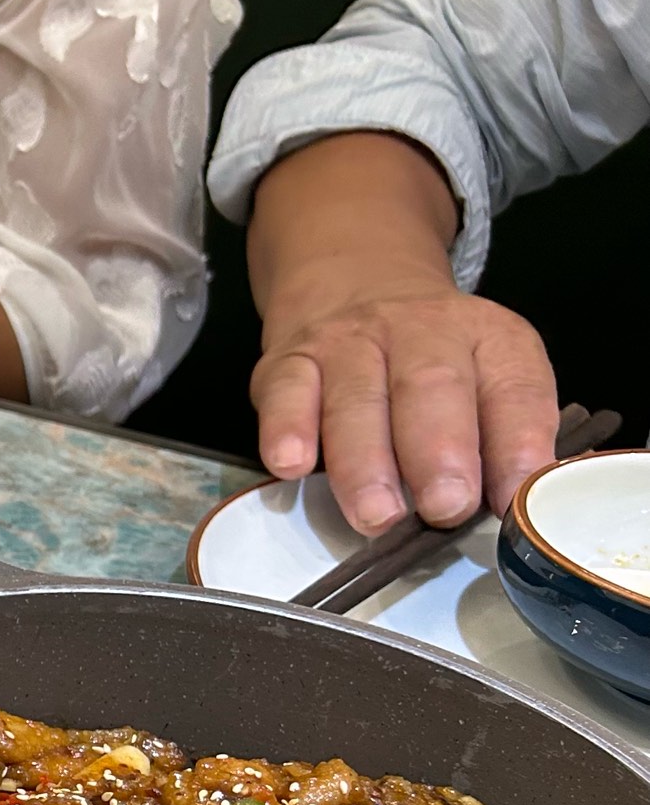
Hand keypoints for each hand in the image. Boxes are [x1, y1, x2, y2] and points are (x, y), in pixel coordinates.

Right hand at [252, 286, 559, 533]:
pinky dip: (286, 429)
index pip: (513, 389)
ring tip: (376, 515)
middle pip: (431, 387)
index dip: (517, 445)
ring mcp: (349, 341)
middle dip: (439, 453)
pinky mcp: (289, 358)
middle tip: (444, 507)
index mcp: (490, 337)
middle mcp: (422, 329)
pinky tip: (291, 465)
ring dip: (365, 464)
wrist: (357, 289)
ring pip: (356, 400)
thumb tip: (504, 514)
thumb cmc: (430, 365)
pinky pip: (286, 392)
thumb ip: (500, 441)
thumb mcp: (485, 383)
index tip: (511, 501)